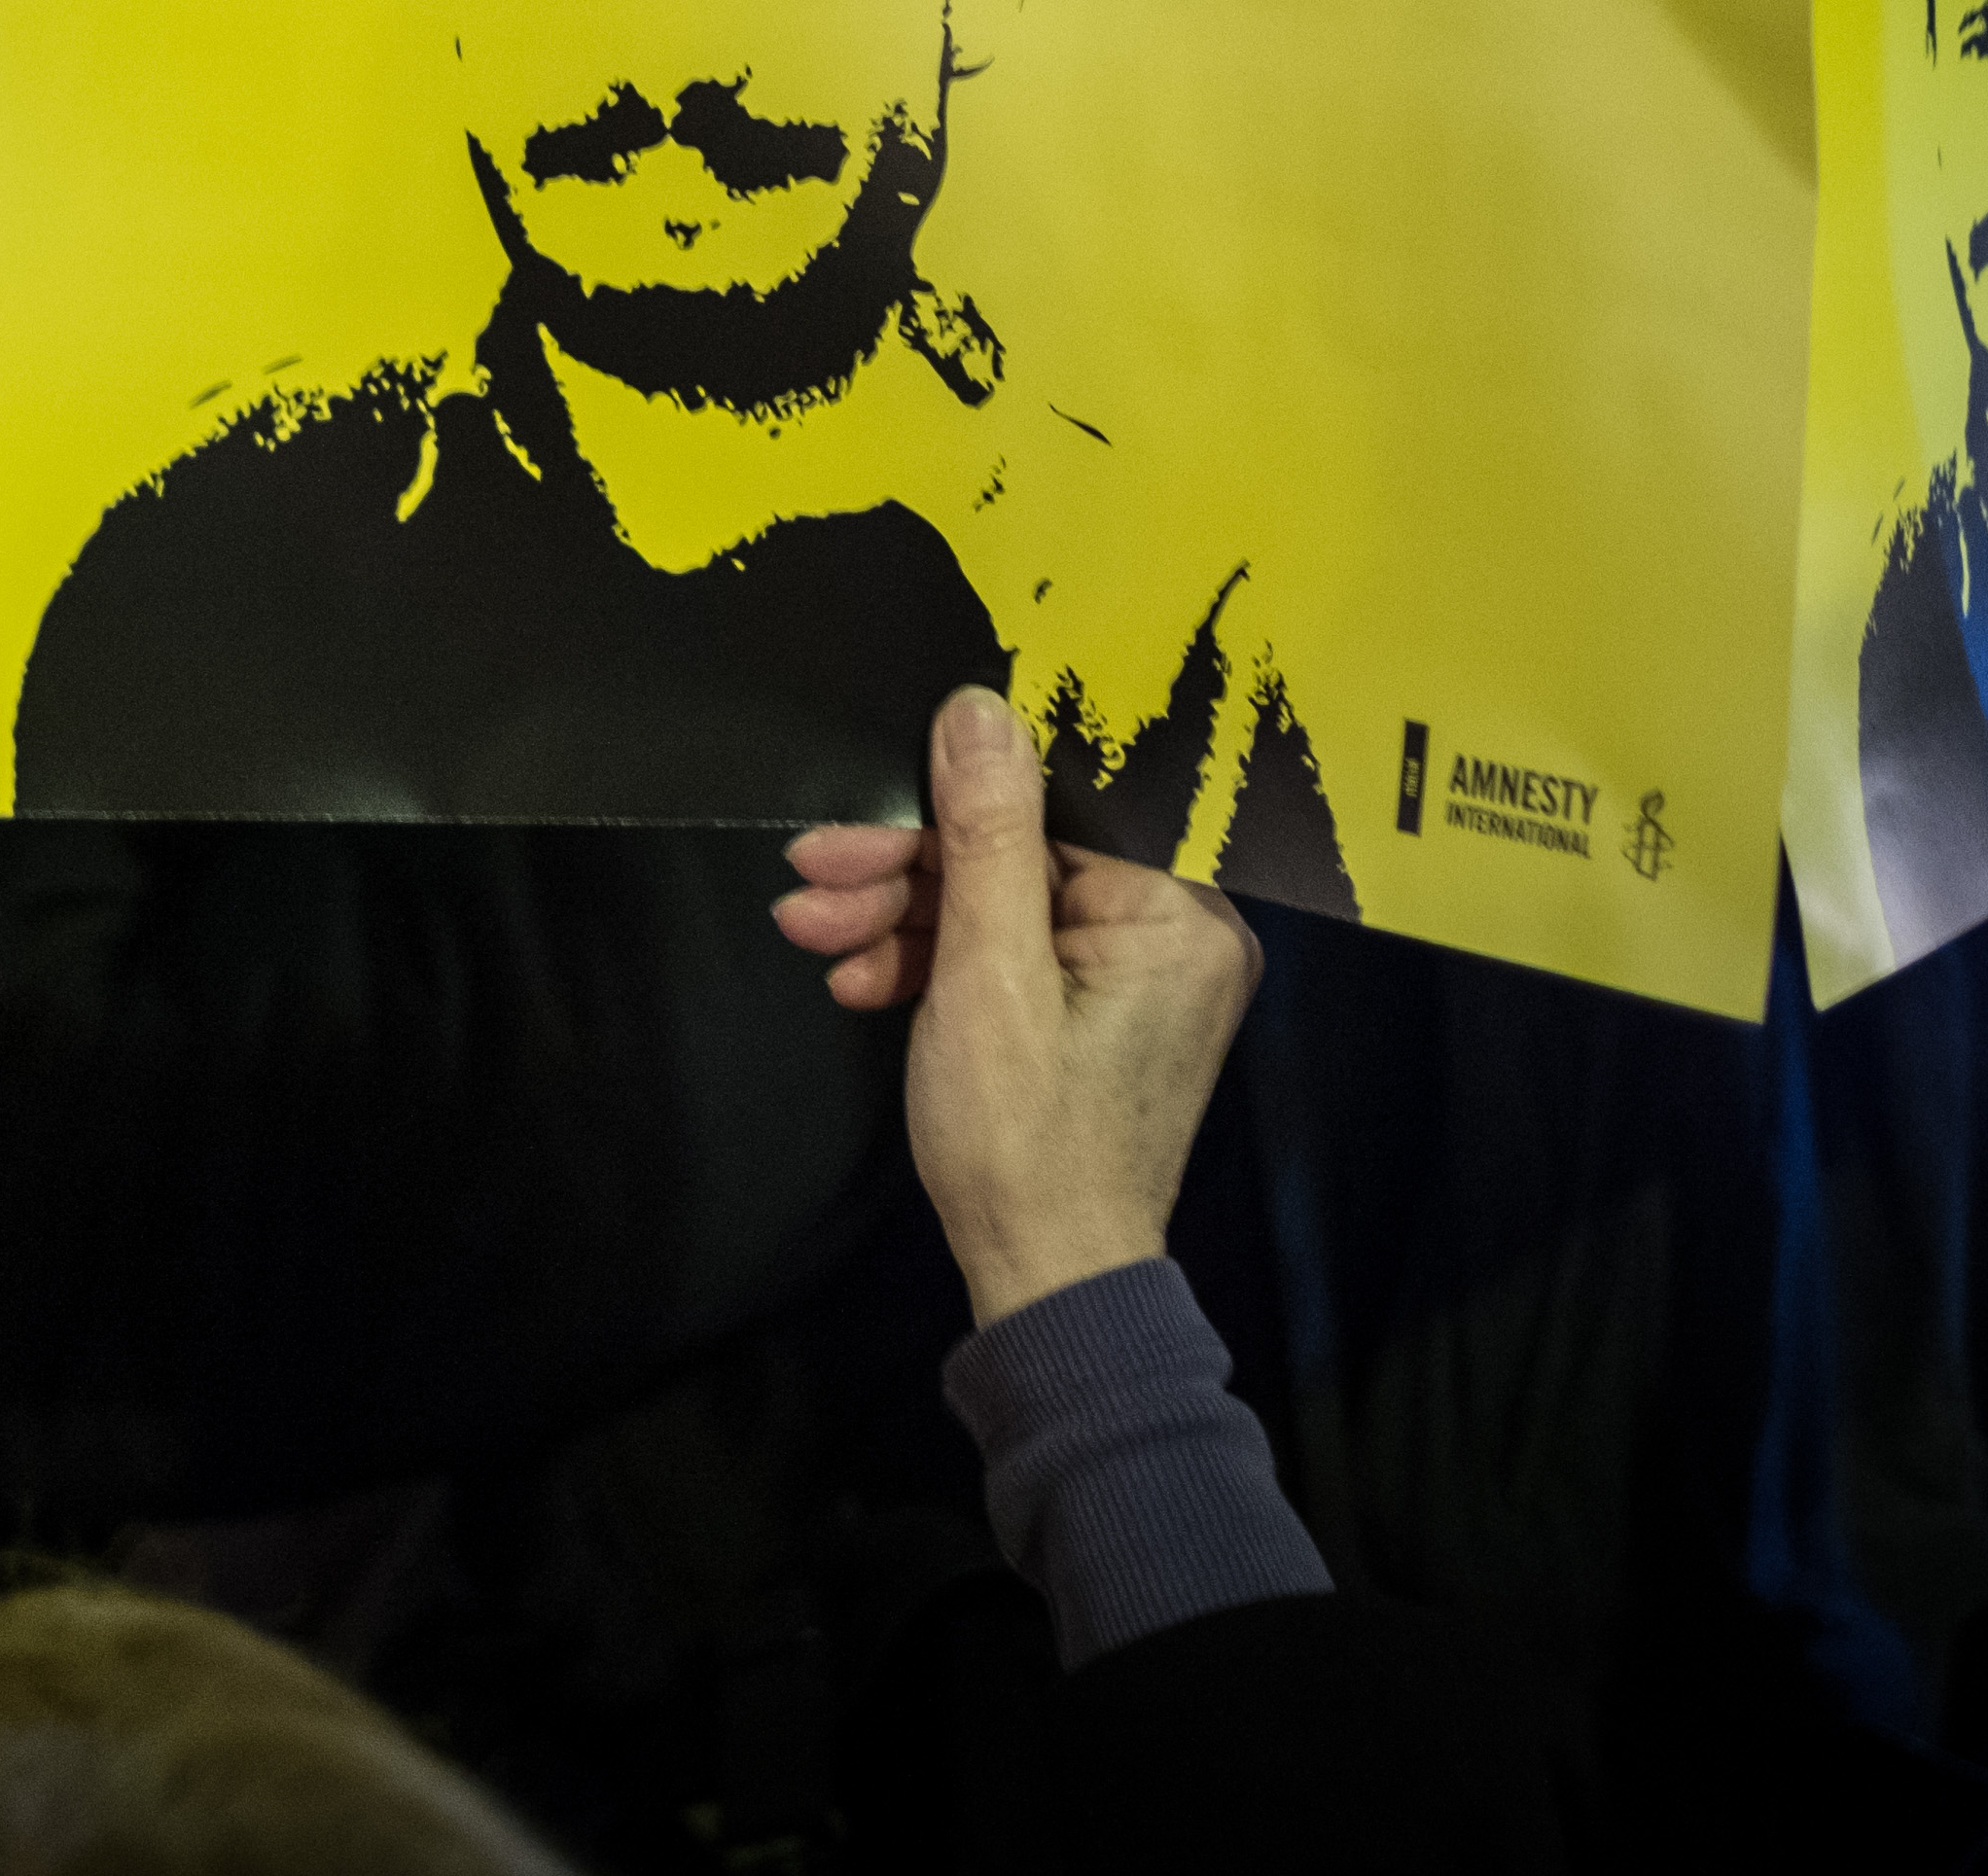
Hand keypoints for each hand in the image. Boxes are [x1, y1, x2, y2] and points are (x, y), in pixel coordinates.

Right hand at [775, 684, 1264, 1324]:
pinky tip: (858, 976)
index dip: (948, 800)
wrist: (1041, 1280)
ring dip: (898, 915)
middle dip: (903, 869)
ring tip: (809, 929)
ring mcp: (1132, 978)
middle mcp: (1173, 935)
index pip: (1052, 808)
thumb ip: (984, 835)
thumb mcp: (987, 974)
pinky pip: (1007, 955)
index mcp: (1178, 915)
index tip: (863, 803)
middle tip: (809, 875)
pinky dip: (931, 962)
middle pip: (1016, 855)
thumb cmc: (1025, 1142)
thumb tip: (979, 707)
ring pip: (998, 905)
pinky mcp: (1092, 1014)